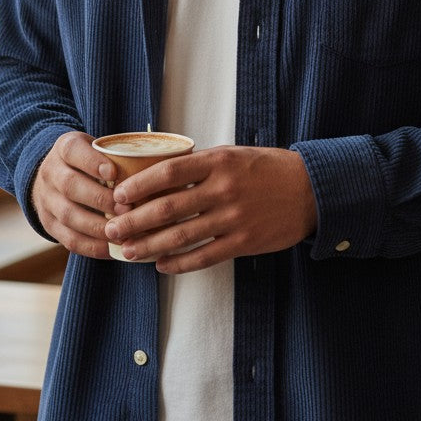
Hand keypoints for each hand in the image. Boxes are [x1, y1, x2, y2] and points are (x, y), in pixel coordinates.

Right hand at [31, 130, 117, 258]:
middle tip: (126, 209)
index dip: (92, 161)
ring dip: (98, 227)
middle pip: (70, 185)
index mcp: (64, 148)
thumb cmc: (89, 161)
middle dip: (100, 199)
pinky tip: (112, 249)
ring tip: (122, 232)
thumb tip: (156, 165)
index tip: (113, 172)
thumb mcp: (96, 147)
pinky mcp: (49, 224)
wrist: (53, 176)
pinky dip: (92, 246)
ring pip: (69, 215)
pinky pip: (68, 239)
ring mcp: (46, 200)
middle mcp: (50, 172)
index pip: (73, 150)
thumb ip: (117, 155)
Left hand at [105, 145, 316, 272]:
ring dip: (149, 246)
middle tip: (111, 229)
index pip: (169, 171)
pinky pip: (204, 256)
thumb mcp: (233, 155)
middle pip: (168, 207)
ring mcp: (233, 218)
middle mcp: (223, 189)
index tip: (118, 194)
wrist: (309, 190)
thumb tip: (158, 172)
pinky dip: (179, 263)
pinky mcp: (244, 242)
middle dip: (134, 220)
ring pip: (181, 236)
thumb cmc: (266, 169)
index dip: (139, 185)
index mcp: (218, 161)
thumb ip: (200, 164)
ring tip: (127, 252)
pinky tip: (161, 265)